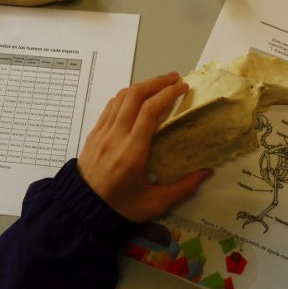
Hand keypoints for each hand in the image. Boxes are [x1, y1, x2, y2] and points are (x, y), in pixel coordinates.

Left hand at [77, 73, 211, 222]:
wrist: (80, 210)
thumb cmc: (120, 207)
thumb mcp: (155, 203)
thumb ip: (184, 187)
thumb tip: (207, 172)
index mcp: (133, 152)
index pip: (151, 110)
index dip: (168, 93)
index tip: (184, 87)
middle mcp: (116, 136)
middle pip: (136, 95)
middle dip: (158, 82)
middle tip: (176, 79)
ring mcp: (102, 132)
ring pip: (122, 96)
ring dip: (142, 86)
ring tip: (159, 85)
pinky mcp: (94, 133)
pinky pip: (111, 105)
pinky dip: (127, 96)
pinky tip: (137, 98)